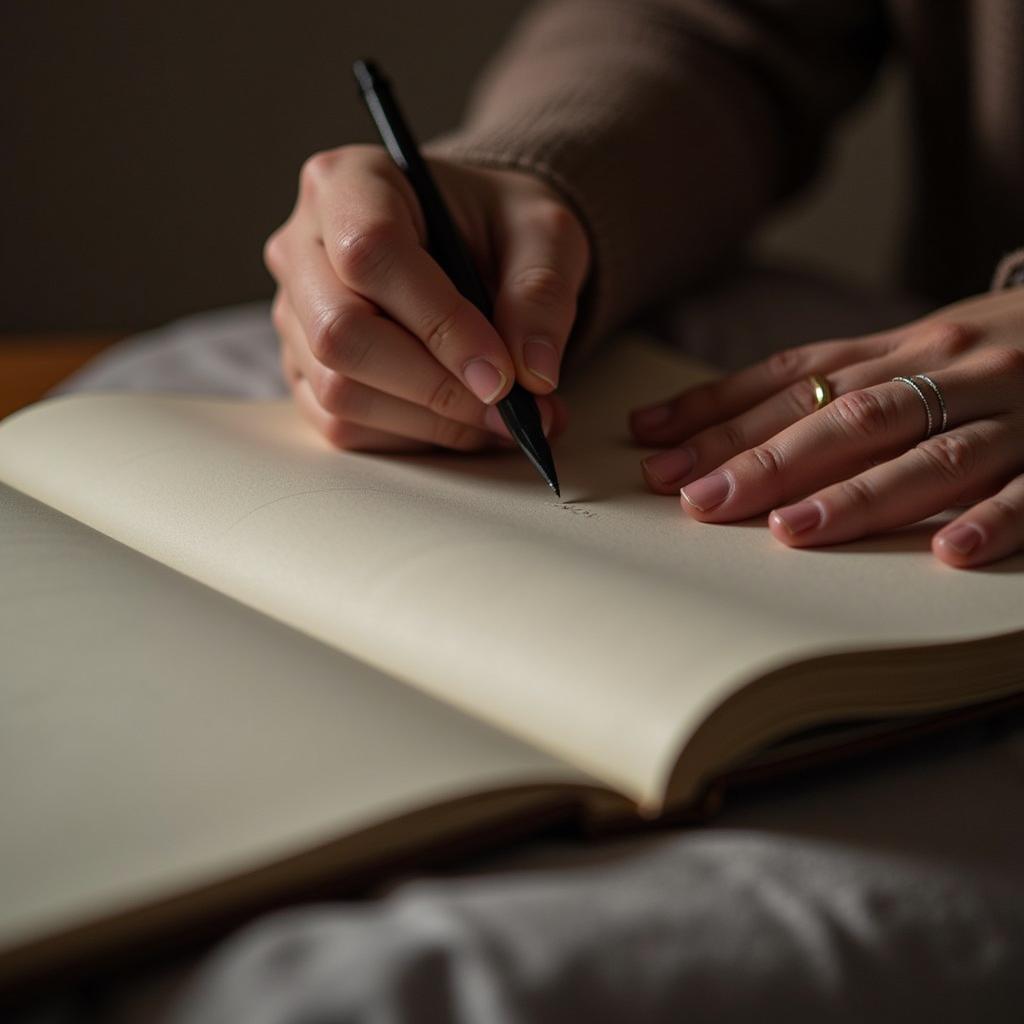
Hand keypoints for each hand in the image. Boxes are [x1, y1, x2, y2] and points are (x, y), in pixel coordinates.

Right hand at [264, 145, 588, 451]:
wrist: (476, 247)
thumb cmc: (500, 227)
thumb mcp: (545, 235)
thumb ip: (542, 295)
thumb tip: (533, 373)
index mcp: (349, 183)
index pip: (371, 254)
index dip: (439, 323)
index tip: (502, 373)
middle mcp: (302, 246)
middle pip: (341, 333)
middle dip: (434, 387)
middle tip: (508, 409)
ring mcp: (295, 314)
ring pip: (339, 390)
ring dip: (429, 421)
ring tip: (502, 420)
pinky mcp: (303, 370)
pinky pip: (342, 425)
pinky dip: (411, 438)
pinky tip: (463, 424)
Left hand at [631, 288, 1023, 567]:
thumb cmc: (995, 345)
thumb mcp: (915, 347)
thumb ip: (831, 382)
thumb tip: (720, 423)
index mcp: (903, 349)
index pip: (795, 381)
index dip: (721, 413)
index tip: (653, 447)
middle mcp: (949, 372)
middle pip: (847, 418)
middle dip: (767, 459)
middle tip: (698, 500)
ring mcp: (1012, 414)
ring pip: (927, 455)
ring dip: (856, 495)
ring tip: (788, 530)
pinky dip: (993, 520)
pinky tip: (946, 554)